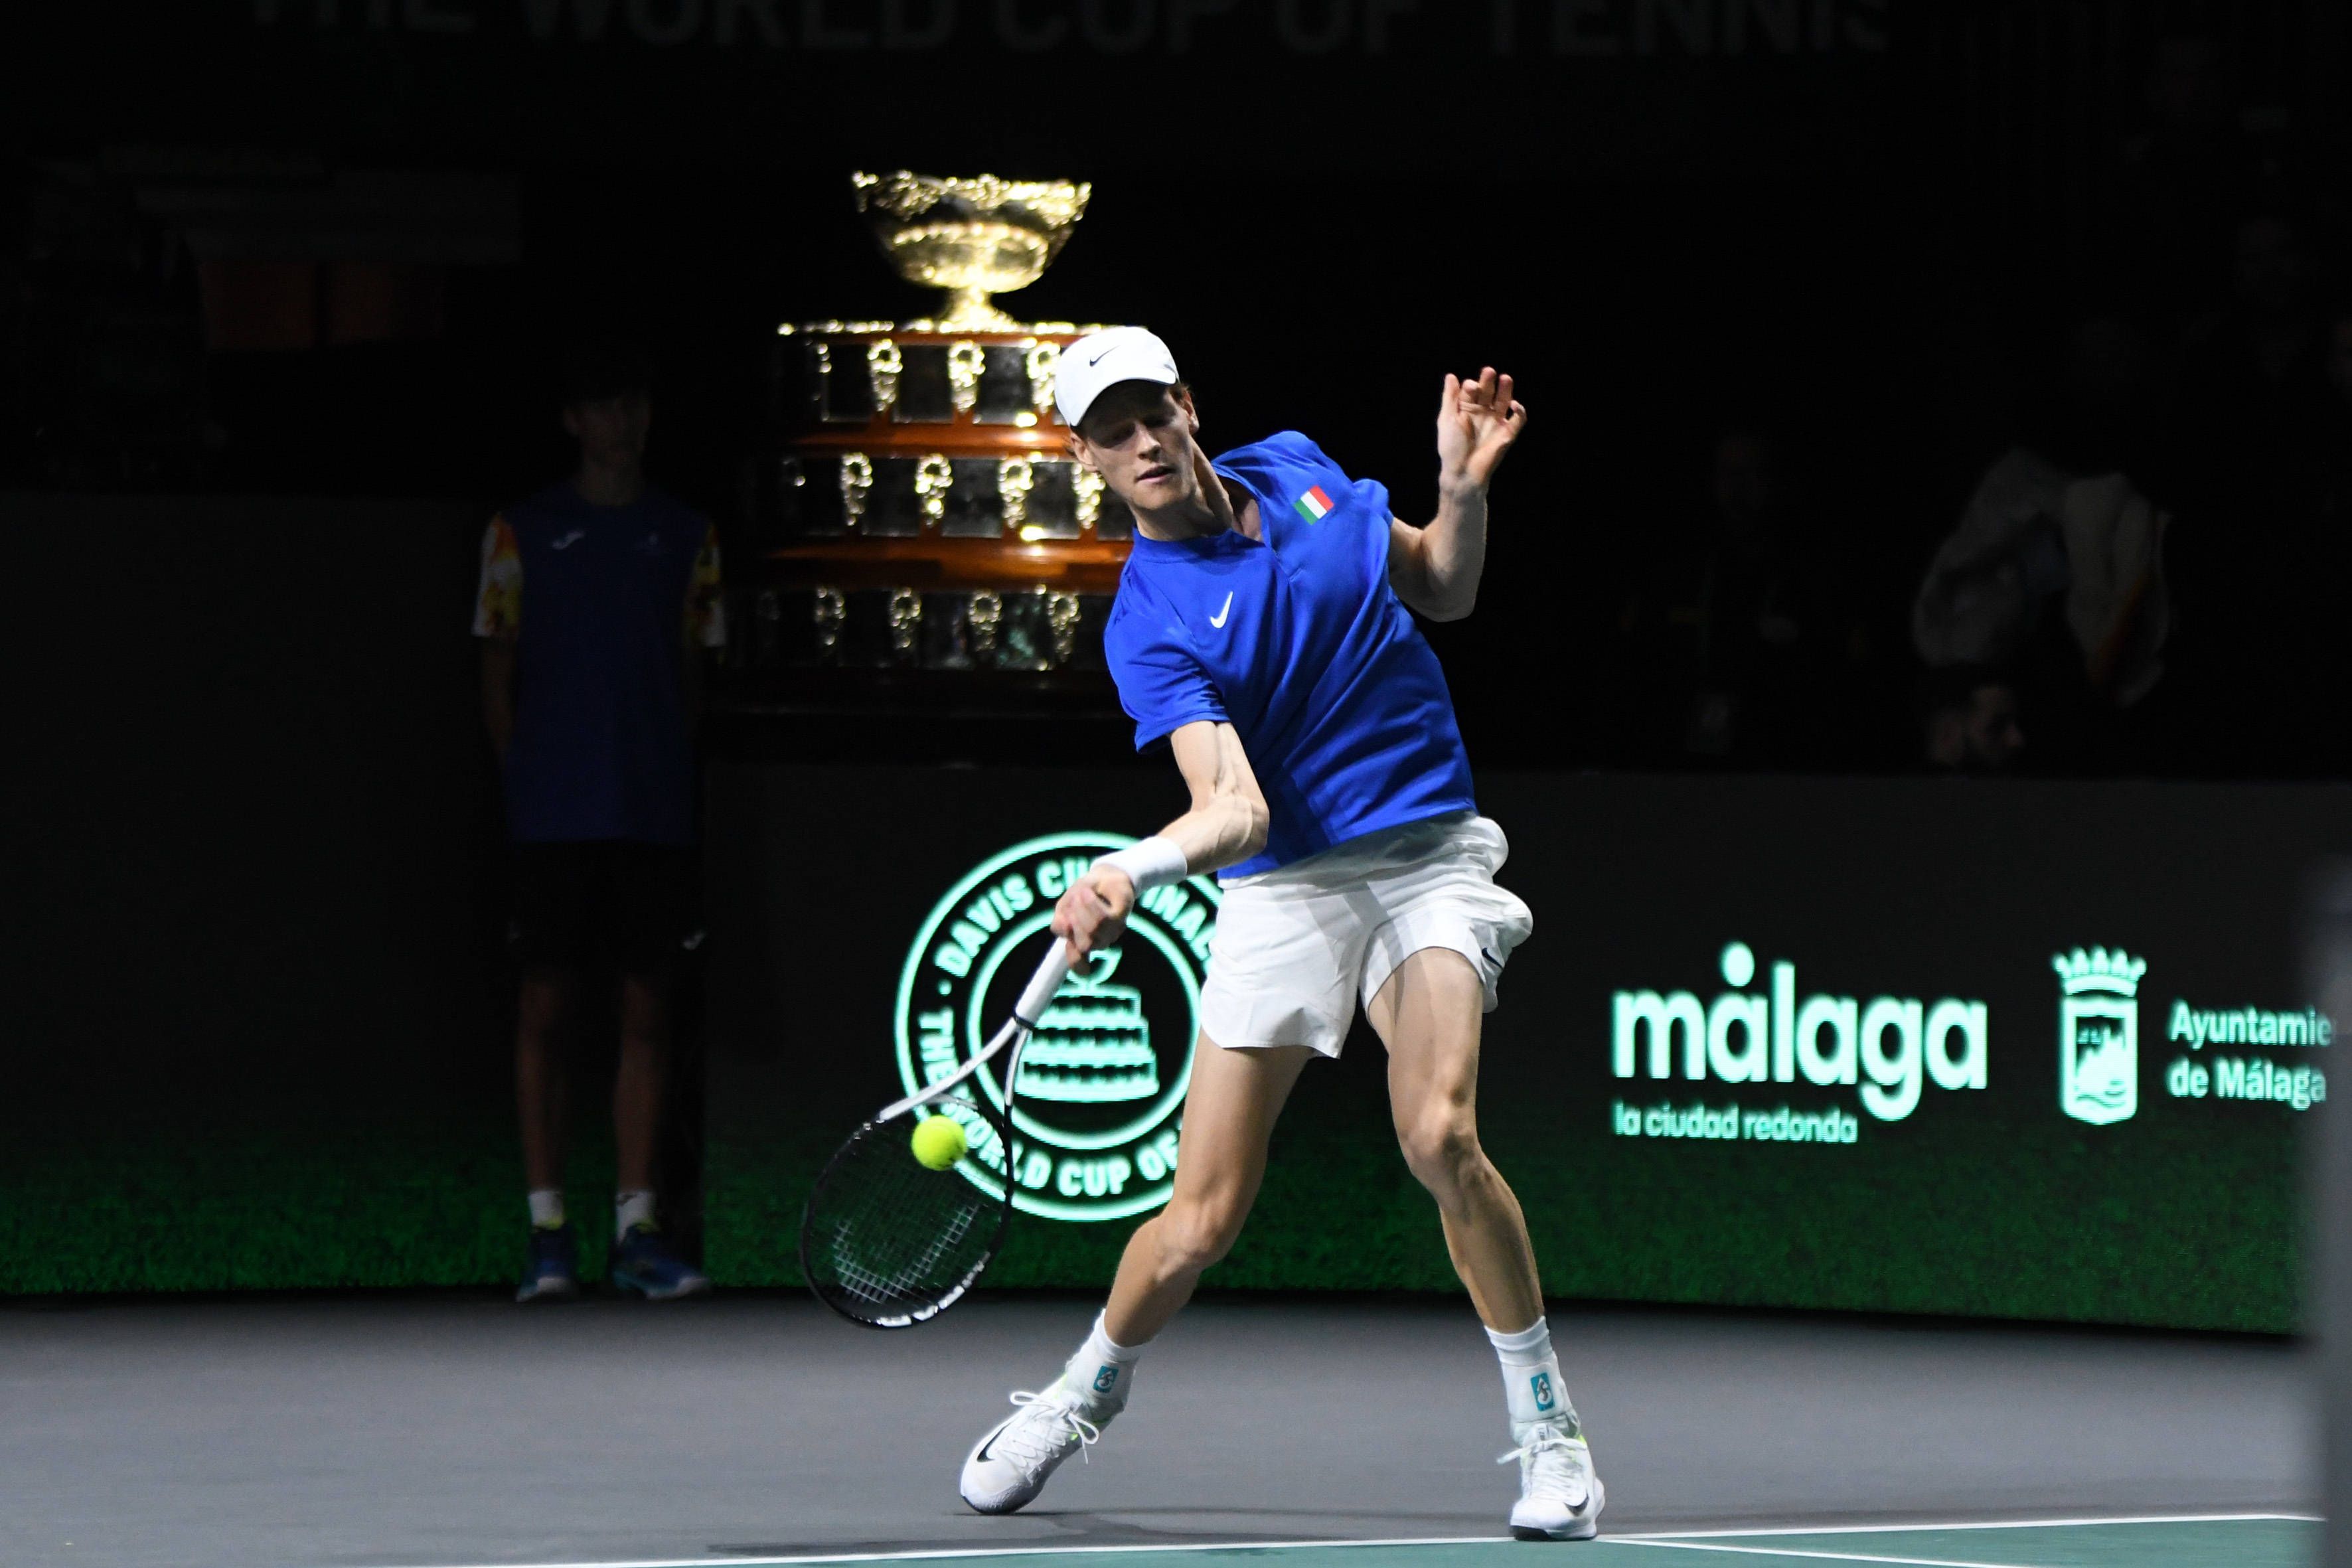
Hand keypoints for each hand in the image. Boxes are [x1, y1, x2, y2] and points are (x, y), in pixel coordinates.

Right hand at [1052, 866, 1134, 961]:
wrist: (1104, 875)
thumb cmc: (1084, 893)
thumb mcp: (1065, 905)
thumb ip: (1060, 921)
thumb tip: (1062, 930)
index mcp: (1081, 942)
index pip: (1079, 964)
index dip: (1077, 963)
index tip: (1075, 950)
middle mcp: (1098, 941)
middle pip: (1084, 943)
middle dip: (1074, 920)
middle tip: (1072, 899)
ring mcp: (1111, 931)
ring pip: (1093, 929)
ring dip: (1082, 909)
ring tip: (1079, 892)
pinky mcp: (1120, 917)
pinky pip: (1104, 918)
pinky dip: (1091, 904)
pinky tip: (1086, 892)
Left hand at [1435, 367, 1526, 490]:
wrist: (1462, 472)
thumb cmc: (1452, 447)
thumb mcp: (1447, 420)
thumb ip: (1449, 398)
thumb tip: (1451, 375)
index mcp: (1467, 409)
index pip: (1472, 391)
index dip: (1472, 386)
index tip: (1471, 387)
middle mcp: (1483, 413)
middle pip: (1489, 392)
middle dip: (1489, 382)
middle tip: (1489, 371)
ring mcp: (1496, 422)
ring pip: (1504, 401)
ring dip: (1506, 389)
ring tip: (1505, 378)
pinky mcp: (1508, 433)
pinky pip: (1518, 420)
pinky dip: (1520, 411)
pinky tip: (1514, 404)